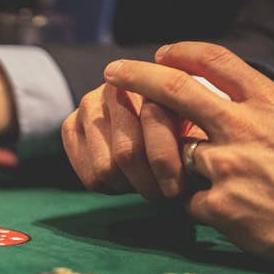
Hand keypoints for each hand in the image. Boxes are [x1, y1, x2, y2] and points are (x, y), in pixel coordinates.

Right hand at [61, 83, 206, 200]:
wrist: (158, 117)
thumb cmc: (188, 123)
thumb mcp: (202, 123)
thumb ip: (198, 135)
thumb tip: (191, 160)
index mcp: (150, 78)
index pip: (153, 126)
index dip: (168, 164)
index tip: (181, 188)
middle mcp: (114, 86)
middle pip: (127, 153)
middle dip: (149, 181)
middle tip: (165, 195)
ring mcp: (88, 105)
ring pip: (105, 168)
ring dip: (130, 186)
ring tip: (147, 185)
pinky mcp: (71, 126)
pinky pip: (88, 175)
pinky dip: (110, 187)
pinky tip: (125, 180)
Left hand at [103, 41, 273, 264]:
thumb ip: (263, 113)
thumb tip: (232, 102)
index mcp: (269, 105)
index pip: (218, 62)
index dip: (184, 53)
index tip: (163, 53)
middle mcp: (243, 129)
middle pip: (176, 91)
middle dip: (138, 77)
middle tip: (112, 72)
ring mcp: (227, 167)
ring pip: (176, 155)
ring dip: (180, 166)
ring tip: (219, 182)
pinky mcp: (220, 206)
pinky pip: (187, 201)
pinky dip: (197, 205)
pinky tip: (227, 213)